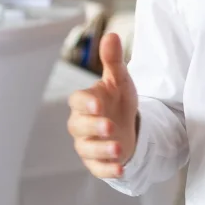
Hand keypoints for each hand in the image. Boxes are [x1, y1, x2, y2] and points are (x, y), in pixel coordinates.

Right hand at [66, 33, 138, 178]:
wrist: (128, 125)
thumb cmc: (118, 100)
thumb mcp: (120, 80)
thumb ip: (113, 60)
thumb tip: (112, 35)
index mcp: (86, 102)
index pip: (77, 101)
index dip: (86, 103)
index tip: (98, 104)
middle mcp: (82, 124)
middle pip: (79, 126)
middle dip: (94, 127)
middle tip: (110, 126)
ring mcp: (88, 144)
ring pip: (87, 148)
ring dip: (102, 149)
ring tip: (120, 147)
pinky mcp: (97, 162)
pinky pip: (98, 168)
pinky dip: (108, 169)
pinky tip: (121, 168)